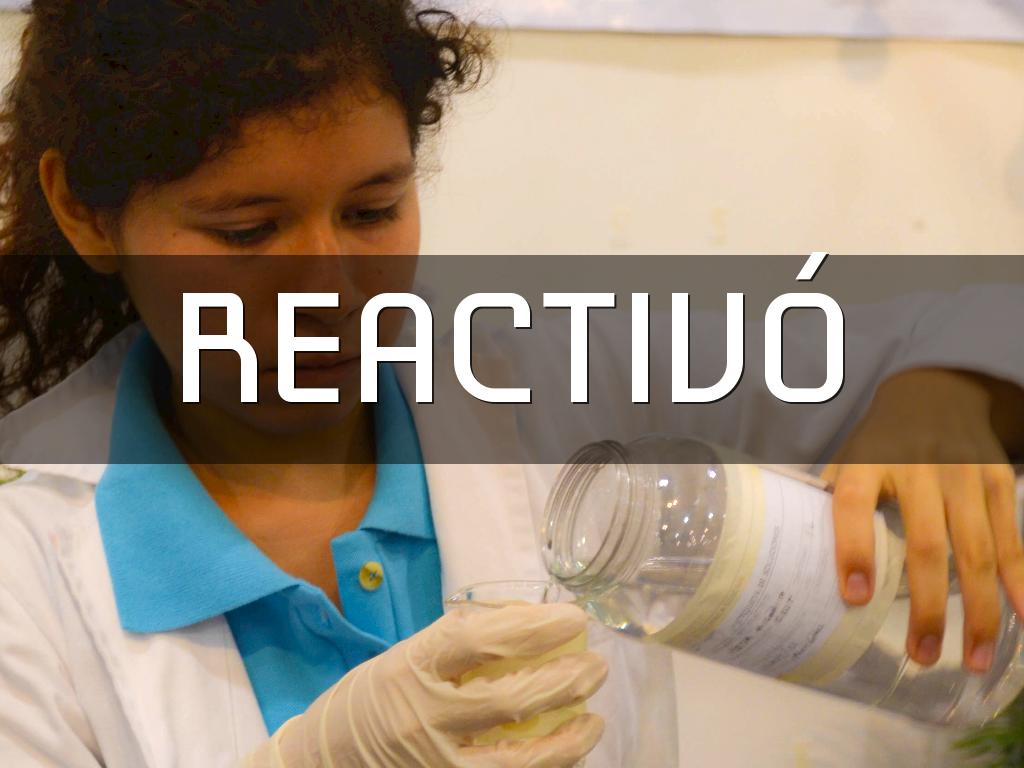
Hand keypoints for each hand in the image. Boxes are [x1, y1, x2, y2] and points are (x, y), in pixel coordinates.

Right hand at [243, 603, 607, 767]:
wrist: (324, 758)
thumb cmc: (373, 697)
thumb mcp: (406, 655)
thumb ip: (458, 640)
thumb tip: (529, 621)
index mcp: (412, 666)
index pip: (482, 639)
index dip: (535, 627)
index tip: (572, 618)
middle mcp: (424, 716)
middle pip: (510, 699)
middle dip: (565, 681)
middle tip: (596, 665)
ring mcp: (435, 762)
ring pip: (517, 760)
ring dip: (567, 739)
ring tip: (596, 719)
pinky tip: (568, 753)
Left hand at [825, 368, 1022, 673]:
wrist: (935, 393)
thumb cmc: (880, 443)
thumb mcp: (847, 461)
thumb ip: (830, 504)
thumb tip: (797, 562)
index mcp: (869, 463)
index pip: (854, 505)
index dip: (853, 550)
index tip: (855, 597)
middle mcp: (919, 469)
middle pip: (927, 545)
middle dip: (926, 606)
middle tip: (922, 655)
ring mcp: (965, 477)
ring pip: (977, 552)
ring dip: (978, 611)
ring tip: (969, 658)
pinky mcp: (998, 483)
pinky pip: (1011, 541)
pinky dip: (1021, 584)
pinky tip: (1023, 620)